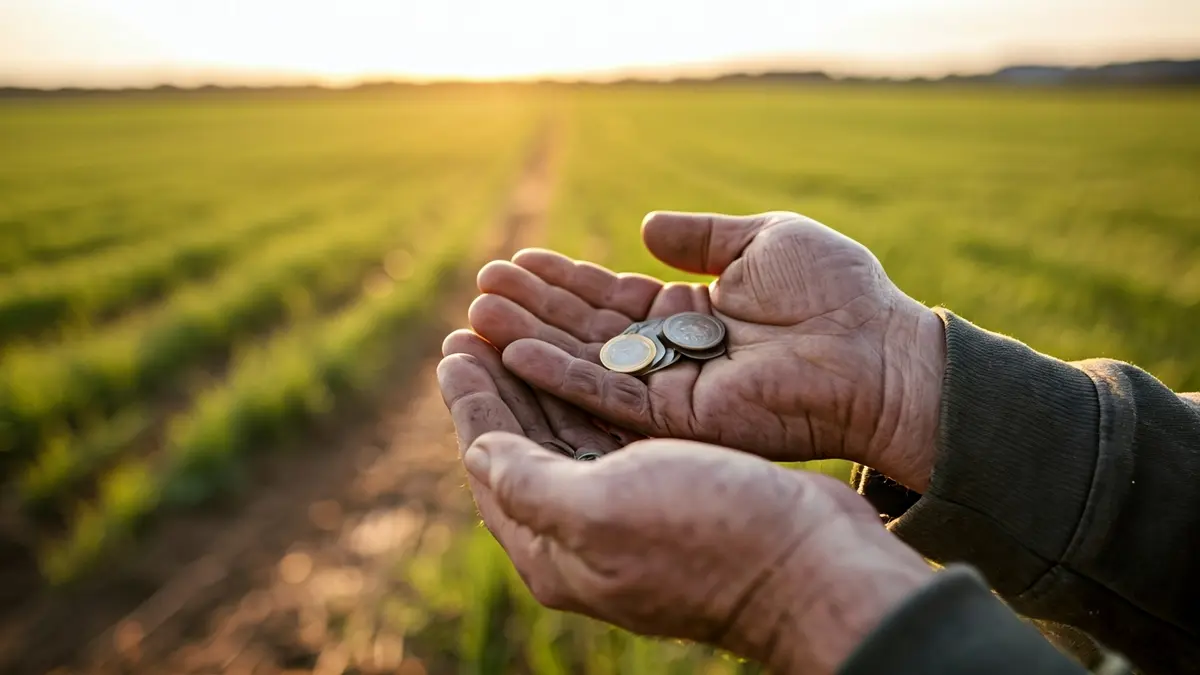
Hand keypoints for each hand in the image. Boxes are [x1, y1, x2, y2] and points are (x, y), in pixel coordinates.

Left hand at [437, 349, 932, 673]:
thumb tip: (477, 454)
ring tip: (525, 323)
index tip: (455, 344)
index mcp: (555, 548)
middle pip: (525, 439)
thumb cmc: (709, 535)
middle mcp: (586, 529)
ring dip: (542, 371)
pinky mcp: (669, 484)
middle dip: (500, 377)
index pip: (492, 460)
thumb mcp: (603, 511)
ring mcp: (629, 507)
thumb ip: (529, 484)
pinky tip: (592, 349)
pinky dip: (593, 382)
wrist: (811, 560)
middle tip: (480, 318)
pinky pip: (612, 423)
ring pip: (568, 425)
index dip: (470, 400)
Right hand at [468, 211, 945, 490]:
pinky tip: (518, 354)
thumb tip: (642, 227)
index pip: (611, 297)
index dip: (563, 280)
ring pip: (587, 363)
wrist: (878, 348)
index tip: (516, 263)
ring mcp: (674, 389)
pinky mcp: (680, 419)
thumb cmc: (835, 290)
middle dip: (534, 309)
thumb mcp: (763, 240)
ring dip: (532, 340)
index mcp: (691, 313)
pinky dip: (563, 374)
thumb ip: (701, 237)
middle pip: (587, 330)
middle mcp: (673, 355)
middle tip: (480, 287)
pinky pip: (610, 396)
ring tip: (478, 315)